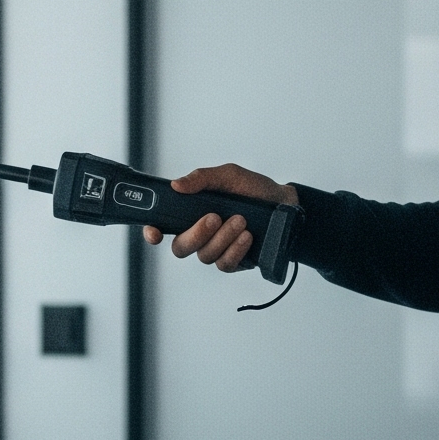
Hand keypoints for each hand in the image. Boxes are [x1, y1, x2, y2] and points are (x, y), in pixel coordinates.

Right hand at [142, 164, 299, 273]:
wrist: (285, 205)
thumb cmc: (254, 189)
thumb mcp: (229, 175)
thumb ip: (202, 178)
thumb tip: (177, 184)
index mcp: (192, 213)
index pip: (163, 226)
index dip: (152, 232)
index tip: (155, 232)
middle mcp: (200, 234)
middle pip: (180, 248)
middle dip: (196, 234)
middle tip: (214, 217)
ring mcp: (216, 249)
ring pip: (205, 256)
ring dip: (223, 238)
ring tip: (242, 220)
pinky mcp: (233, 262)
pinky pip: (225, 264)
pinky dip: (235, 250)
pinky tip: (247, 236)